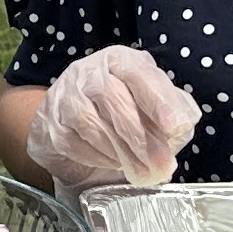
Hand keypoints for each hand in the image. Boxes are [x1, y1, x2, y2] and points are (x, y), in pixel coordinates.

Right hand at [25, 44, 200, 196]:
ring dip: (121, 151)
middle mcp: (88, 72)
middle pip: (113, 98)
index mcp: (119, 61)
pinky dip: (98, 158)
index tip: (174, 126)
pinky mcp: (51, 124)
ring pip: (92, 123)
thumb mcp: (152, 103)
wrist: (71, 125)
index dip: (158, 99)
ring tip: (142, 170)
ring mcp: (65, 96)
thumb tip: (182, 124)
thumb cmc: (121, 111)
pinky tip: (114, 162)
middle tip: (162, 163)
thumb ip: (173, 109)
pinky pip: (75, 143)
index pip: (138, 73)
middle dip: (142, 136)